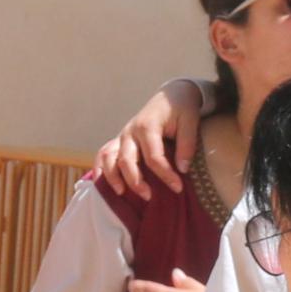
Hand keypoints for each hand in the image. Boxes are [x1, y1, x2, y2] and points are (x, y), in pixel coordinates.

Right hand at [89, 80, 207, 200]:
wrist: (172, 95)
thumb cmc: (182, 109)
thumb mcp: (190, 121)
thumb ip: (187, 144)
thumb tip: (182, 169)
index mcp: (148, 125)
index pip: (154, 157)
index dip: (165, 174)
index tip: (178, 187)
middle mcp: (130, 131)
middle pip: (127, 160)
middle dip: (136, 181)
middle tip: (149, 197)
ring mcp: (122, 135)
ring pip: (109, 158)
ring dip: (113, 177)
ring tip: (122, 194)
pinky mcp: (120, 140)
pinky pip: (103, 154)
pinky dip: (100, 168)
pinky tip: (102, 184)